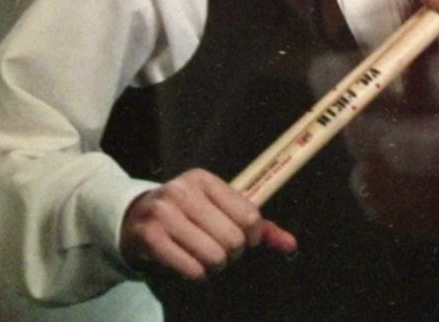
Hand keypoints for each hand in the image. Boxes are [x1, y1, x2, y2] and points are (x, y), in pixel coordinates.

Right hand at [120, 168, 296, 281]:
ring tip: (206, 259)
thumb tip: (290, 244)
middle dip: (232, 253)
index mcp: (204, 179)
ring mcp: (164, 213)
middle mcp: (184, 191)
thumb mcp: (218, 209)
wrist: (132, 219)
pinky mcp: (150, 237)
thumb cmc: (185, 215)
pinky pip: (190, 267)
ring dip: (215, 265)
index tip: (243, 240)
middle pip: (232, 238)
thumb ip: (256, 225)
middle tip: (221, 251)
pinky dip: (197, 274)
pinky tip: (192, 267)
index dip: (252, 236)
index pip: (248, 215)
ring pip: (213, 255)